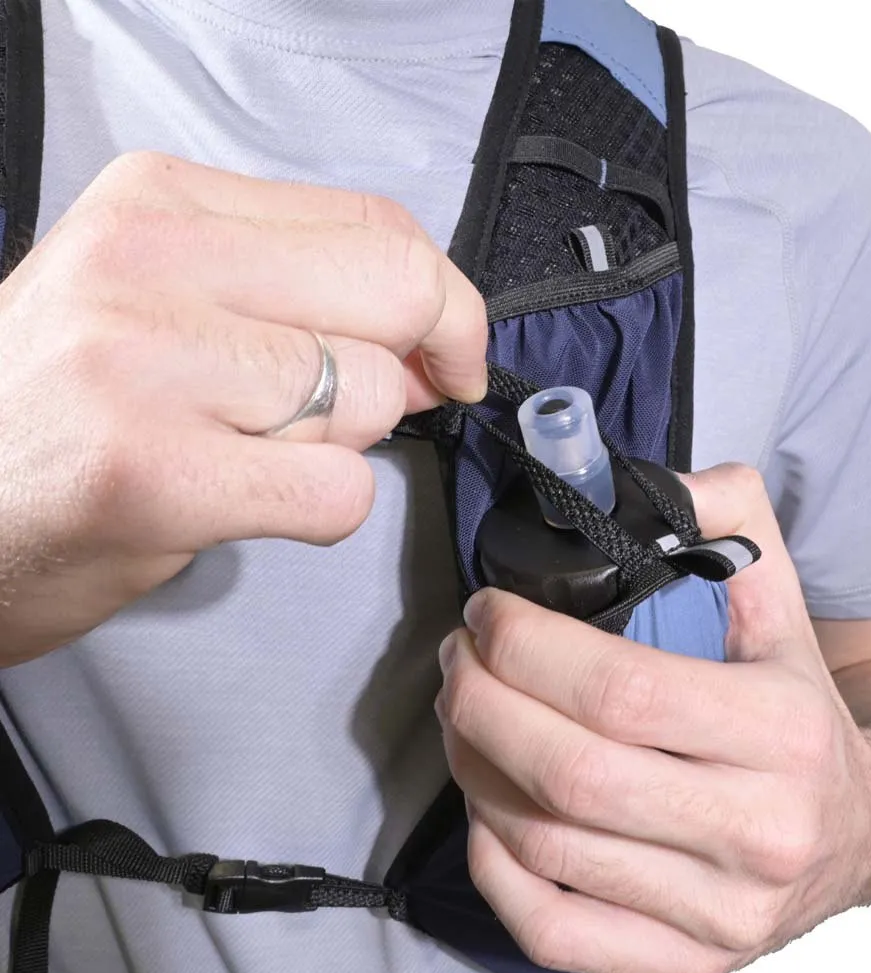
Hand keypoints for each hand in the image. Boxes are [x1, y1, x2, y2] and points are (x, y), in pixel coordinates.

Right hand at [0, 152, 486, 666]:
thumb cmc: (64, 410)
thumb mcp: (161, 298)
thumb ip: (298, 295)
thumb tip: (433, 343)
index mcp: (162, 201)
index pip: (378, 224)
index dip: (443, 302)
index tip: (444, 353)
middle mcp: (151, 261)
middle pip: (398, 292)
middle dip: (415, 368)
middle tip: (369, 408)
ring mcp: (149, 365)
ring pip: (371, 398)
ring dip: (336, 445)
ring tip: (243, 451)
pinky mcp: (158, 473)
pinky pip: (339, 491)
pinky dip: (319, 510)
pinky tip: (243, 500)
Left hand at [436, 464, 870, 972]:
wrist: (863, 828)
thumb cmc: (803, 708)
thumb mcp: (783, 600)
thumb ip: (728, 516)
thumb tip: (654, 482)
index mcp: (781, 733)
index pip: (619, 690)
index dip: (525, 646)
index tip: (486, 614)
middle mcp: (757, 834)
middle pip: (567, 772)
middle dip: (479, 701)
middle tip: (457, 658)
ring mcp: (718, 913)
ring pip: (545, 844)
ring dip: (473, 766)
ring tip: (462, 713)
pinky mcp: (684, 962)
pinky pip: (552, 927)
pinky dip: (492, 862)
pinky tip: (485, 804)